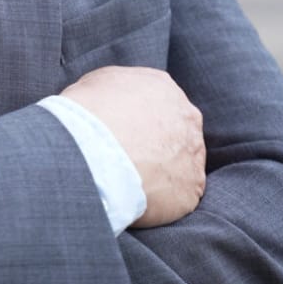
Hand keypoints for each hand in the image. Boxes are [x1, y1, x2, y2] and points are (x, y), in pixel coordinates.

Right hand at [60, 66, 205, 227]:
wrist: (93, 152)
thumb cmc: (89, 115)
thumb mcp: (96, 83)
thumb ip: (118, 90)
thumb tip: (116, 103)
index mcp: (164, 89)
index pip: (159, 104)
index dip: (142, 122)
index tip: (127, 135)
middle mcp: (187, 118)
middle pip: (177, 133)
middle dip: (158, 146)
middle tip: (130, 158)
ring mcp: (193, 155)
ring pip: (182, 165)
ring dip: (162, 174)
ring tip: (131, 182)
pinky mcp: (191, 191)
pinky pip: (179, 197)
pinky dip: (161, 200)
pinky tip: (139, 199)